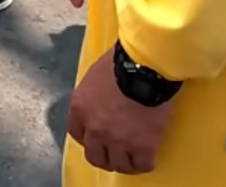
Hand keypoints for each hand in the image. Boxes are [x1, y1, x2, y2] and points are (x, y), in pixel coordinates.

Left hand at [67, 50, 172, 175]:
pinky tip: (148, 157)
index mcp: (80, 108)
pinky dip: (145, 163)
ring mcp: (118, 141)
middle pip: (94, 156)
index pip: (77, 133)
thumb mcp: (95, 74)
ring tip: (133, 158)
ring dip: (125, 162)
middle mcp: (95, 129)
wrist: (146, 67)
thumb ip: (92, 93)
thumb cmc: (121, 61)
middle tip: (114, 153)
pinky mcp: (142, 147)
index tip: (96, 137)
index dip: (88, 138)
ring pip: (118, 164)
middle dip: (104, 156)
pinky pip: (142, 165)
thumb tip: (100, 99)